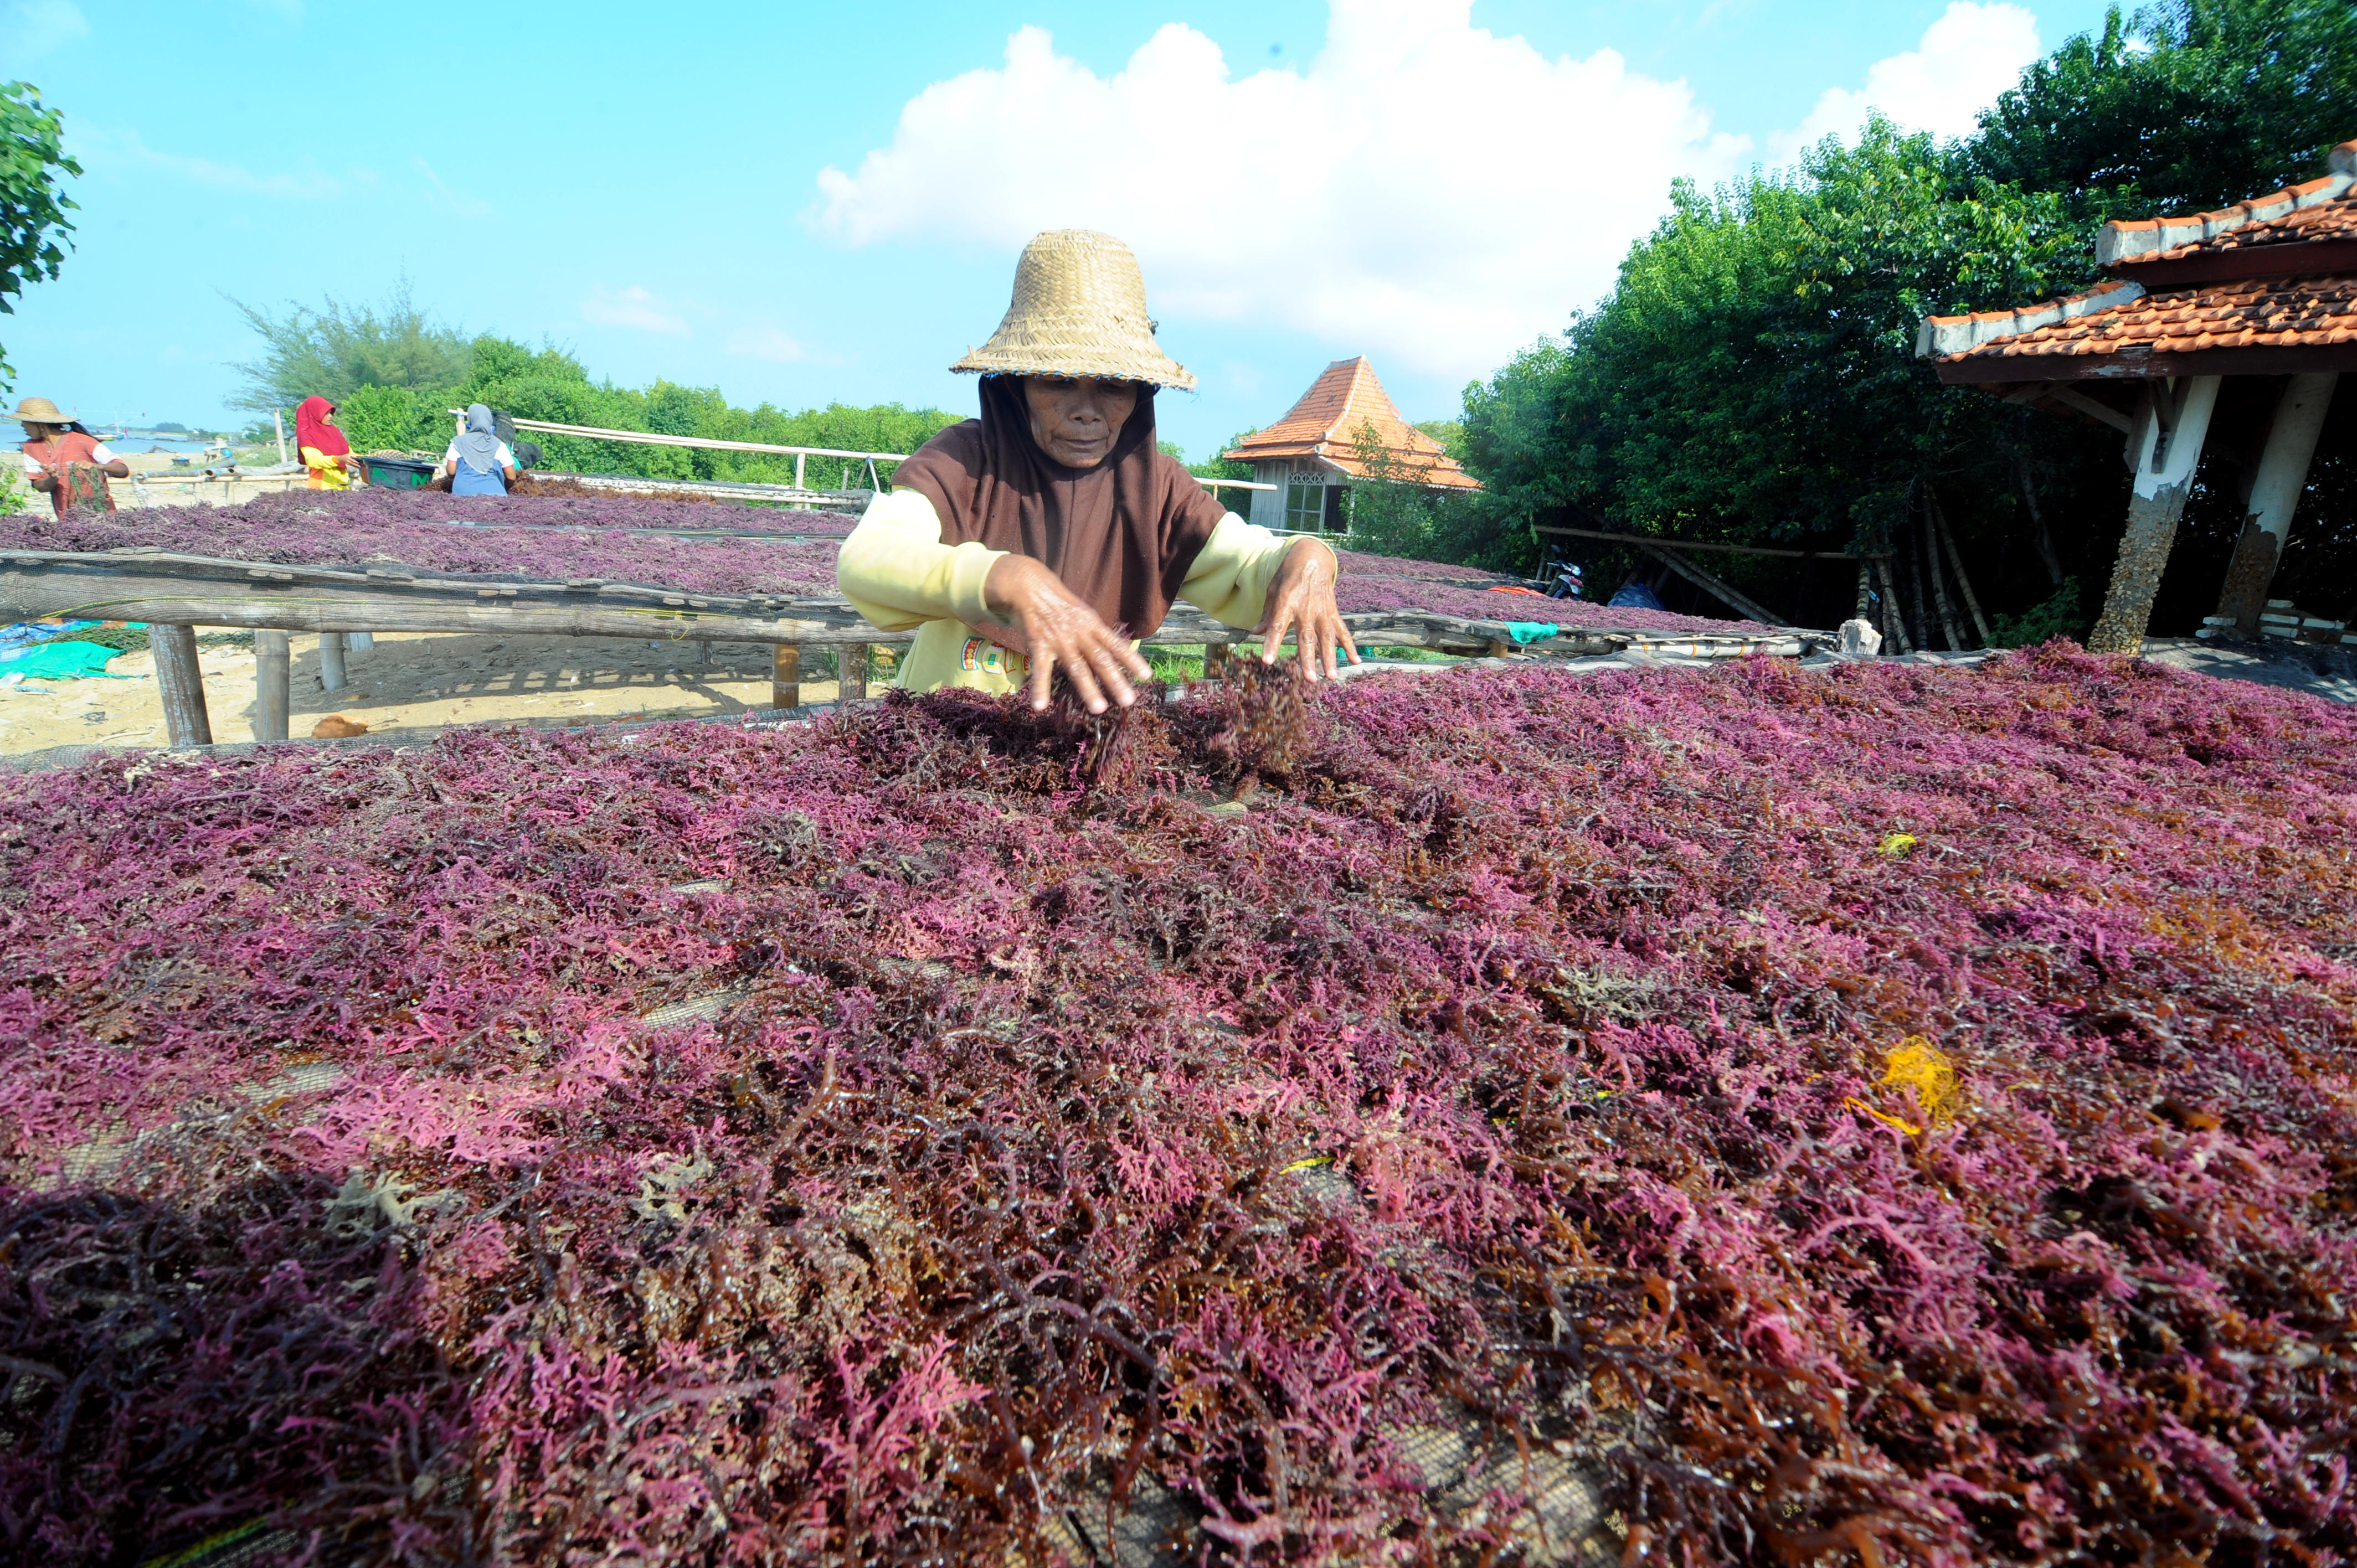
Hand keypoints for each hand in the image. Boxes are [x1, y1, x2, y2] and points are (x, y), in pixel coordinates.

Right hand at [984, 554, 1152, 713]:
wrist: (1029, 587)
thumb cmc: (1060, 605)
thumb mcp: (1083, 614)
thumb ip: (1097, 633)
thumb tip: (1116, 651)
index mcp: (1092, 624)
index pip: (1116, 644)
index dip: (1131, 659)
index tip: (1146, 676)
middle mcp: (1079, 633)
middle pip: (1100, 659)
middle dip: (1115, 681)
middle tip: (1128, 701)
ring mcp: (1059, 639)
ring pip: (1077, 667)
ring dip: (1088, 689)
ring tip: (1099, 709)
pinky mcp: (1039, 644)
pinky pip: (1040, 669)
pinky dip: (1040, 688)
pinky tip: (1040, 706)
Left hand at [1253, 539, 1358, 680]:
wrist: (1311, 559)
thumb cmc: (1288, 576)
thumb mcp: (1273, 590)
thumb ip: (1267, 613)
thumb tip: (1256, 633)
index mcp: (1287, 603)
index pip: (1278, 627)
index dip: (1272, 644)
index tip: (1267, 661)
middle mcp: (1306, 609)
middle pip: (1307, 638)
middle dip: (1309, 659)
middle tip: (1310, 679)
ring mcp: (1323, 612)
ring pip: (1327, 638)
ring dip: (1330, 658)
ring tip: (1332, 677)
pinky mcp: (1333, 613)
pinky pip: (1343, 631)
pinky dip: (1350, 646)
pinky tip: (1356, 660)